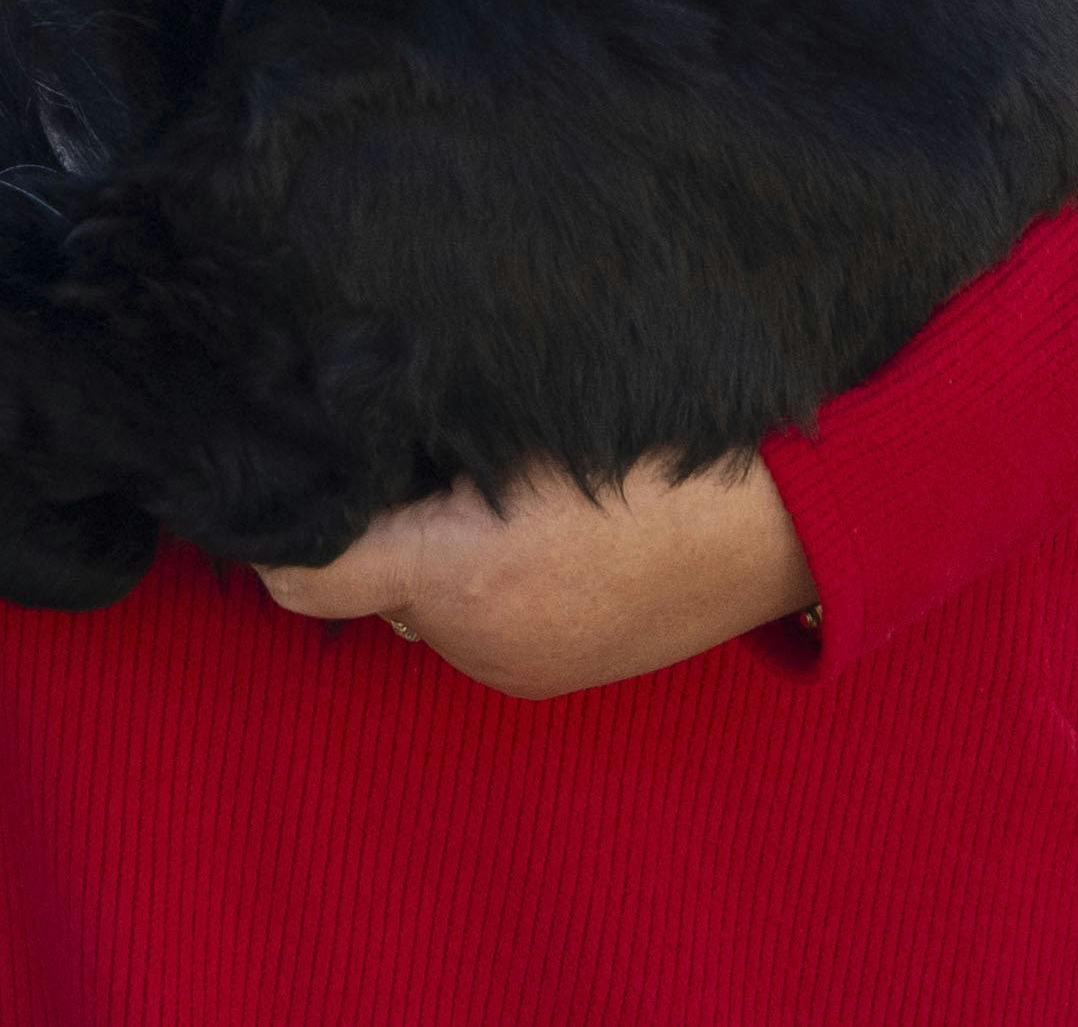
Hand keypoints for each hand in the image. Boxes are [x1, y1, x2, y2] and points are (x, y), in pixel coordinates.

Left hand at [254, 452, 816, 697]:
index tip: (278, 456)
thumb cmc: (668, 434)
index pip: (302, 575)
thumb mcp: (534, 407)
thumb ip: (431, 422)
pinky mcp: (562, 673)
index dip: (277, 518)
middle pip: (369, 579)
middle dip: (376, 517)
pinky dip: (486, 574)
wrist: (800, 509)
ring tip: (482, 463)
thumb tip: (348, 405)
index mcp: (461, 575)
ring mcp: (521, 667)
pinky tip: (533, 512)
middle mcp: (476, 641)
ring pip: (428, 599)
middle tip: (404, 432)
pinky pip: (483, 620)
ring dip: (435, 546)